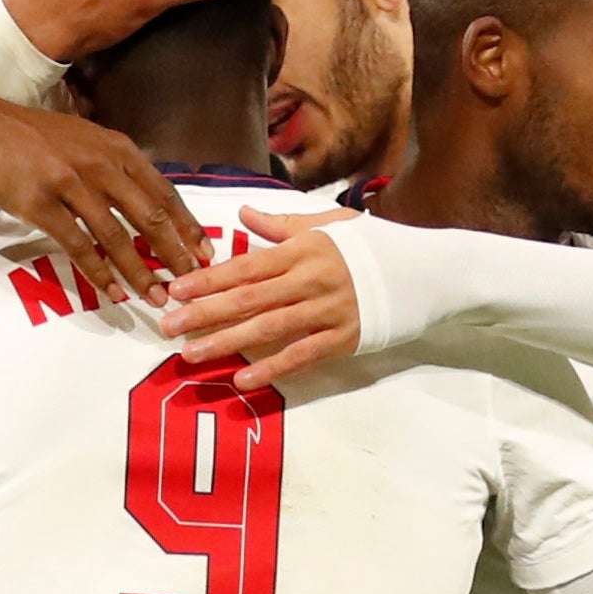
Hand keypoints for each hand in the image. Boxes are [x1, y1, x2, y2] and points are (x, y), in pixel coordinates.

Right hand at [0, 101, 205, 306]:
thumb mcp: (89, 141)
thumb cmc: (41, 141)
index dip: (187, 226)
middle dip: (173, 254)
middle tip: (190, 282)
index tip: (205, 253)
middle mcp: (100, 164)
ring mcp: (70, 183)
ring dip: (139, 271)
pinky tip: (113, 292)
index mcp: (118, 149)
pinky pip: (78, 245)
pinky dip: (99, 272)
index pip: (163, 192)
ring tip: (155, 297)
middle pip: (148, 216)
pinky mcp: (42, 203)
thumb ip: (120, 167)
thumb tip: (154, 202)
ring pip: (116, 235)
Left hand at [164, 211, 363, 388]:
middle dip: (205, 313)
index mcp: (302, 249)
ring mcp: (327, 310)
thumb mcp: (328, 224)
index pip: (246, 266)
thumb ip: (281, 225)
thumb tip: (243, 214)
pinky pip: (302, 355)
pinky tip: (243, 379)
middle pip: (248, 298)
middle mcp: (310, 279)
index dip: (208, 279)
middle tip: (168, 327)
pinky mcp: (343, 338)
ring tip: (193, 354)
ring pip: (268, 328)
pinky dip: (273, 368)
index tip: (176, 289)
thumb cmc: (372, 245)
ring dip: (227, 342)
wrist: (424, 270)